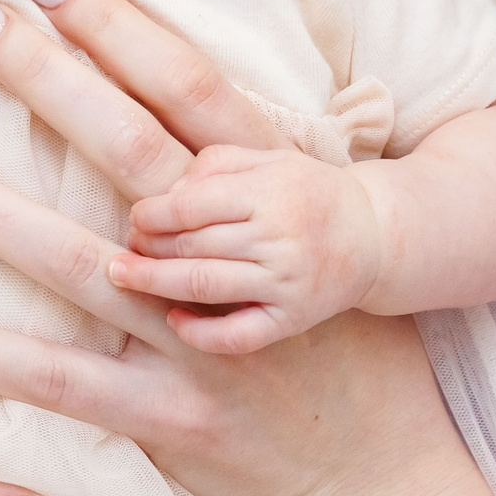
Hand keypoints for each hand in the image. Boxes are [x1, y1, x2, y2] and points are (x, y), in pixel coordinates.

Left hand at [0, 0, 495, 495]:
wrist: (381, 470)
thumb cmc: (342, 336)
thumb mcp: (309, 228)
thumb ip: (243, 165)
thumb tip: (164, 88)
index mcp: (272, 193)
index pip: (189, 90)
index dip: (122, 29)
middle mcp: (233, 256)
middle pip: (128, 151)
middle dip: (48, 79)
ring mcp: (196, 337)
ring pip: (80, 262)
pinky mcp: (164, 413)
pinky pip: (59, 377)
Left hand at [114, 147, 387, 353]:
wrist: (373, 236)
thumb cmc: (308, 192)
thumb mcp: (269, 160)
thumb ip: (217, 164)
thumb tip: (166, 191)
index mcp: (270, 192)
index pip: (193, 204)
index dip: (153, 213)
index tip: (135, 218)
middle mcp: (279, 237)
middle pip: (194, 245)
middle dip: (148, 248)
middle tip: (122, 249)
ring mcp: (287, 282)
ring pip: (207, 286)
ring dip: (156, 284)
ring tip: (124, 278)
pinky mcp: (293, 319)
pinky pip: (240, 335)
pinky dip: (202, 332)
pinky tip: (173, 321)